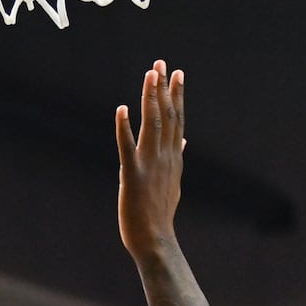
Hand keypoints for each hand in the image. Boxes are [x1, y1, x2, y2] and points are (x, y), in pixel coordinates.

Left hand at [115, 59, 184, 259]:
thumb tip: (183, 140)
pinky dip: (124, 128)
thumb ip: (176, 158)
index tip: (176, 72)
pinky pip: (127, 148)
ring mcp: (149, 166)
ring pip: (152, 125)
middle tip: (160, 63)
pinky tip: (122, 109)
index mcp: (172, 158)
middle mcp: (164, 157)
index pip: (177, 119)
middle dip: (163, 88)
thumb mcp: (172, 183)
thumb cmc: (159, 215)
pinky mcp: (132, 177)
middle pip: (166, 116)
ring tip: (150, 75)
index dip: (176, 95)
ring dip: (150, 99)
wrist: (155, 242)